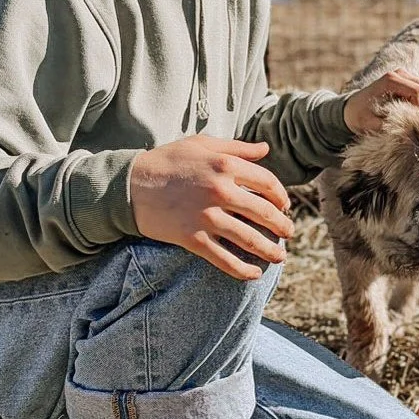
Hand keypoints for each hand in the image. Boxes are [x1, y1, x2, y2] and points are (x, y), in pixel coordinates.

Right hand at [128, 135, 294, 281]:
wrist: (130, 185)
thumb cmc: (168, 161)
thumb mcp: (202, 144)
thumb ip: (237, 148)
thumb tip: (265, 148)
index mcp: (225, 164)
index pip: (268, 183)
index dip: (281, 196)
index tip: (284, 206)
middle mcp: (220, 190)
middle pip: (264, 213)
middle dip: (282, 226)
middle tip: (288, 233)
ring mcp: (207, 216)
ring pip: (249, 239)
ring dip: (270, 251)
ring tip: (280, 256)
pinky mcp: (193, 238)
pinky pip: (224, 259)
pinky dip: (242, 270)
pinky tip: (254, 274)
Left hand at [343, 68, 418, 134]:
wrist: (353, 107)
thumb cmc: (360, 116)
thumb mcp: (370, 124)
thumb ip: (388, 126)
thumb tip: (408, 131)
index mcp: (390, 80)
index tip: (414, 122)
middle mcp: (401, 73)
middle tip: (417, 121)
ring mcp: (408, 76)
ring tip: (416, 117)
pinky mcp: (412, 81)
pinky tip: (418, 113)